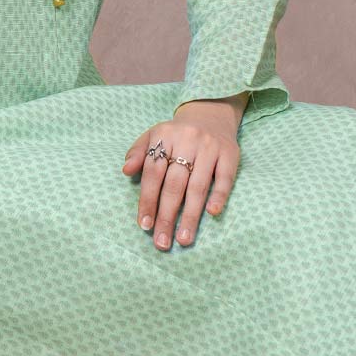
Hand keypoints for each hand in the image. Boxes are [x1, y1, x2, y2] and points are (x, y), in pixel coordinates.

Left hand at [122, 95, 245, 250]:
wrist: (210, 113)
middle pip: (174, 184)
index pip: (153, 174)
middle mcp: (187, 141)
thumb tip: (126, 171)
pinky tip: (212, 213)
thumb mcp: (153, 136)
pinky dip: (219, 195)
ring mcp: (210, 147)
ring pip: (198, 186)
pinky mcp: (230, 154)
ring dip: (191, 215)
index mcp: (165, 136)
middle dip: (167, 216)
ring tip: (184, 238)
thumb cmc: (176, 134)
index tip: (144, 225)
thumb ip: (138, 153)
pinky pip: (225, 178)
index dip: (148, 200)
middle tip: (162, 242)